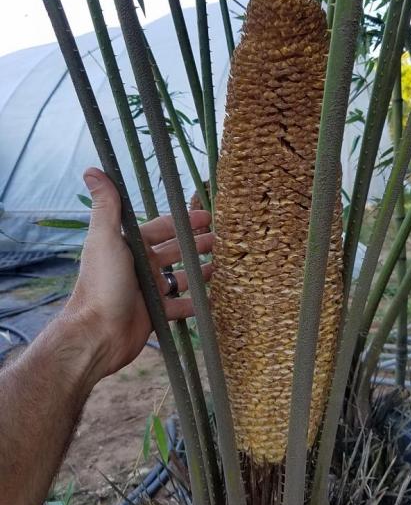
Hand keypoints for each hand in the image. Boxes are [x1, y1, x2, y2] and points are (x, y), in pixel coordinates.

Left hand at [64, 167, 212, 383]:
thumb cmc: (101, 284)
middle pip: (176, 251)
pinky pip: (182, 306)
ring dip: (201, 271)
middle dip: (199, 245)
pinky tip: (215, 298)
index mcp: (131, 247)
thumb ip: (106, 206)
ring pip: (182, 277)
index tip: (209, 216)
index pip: (163, 228)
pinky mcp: (157, 314)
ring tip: (225, 266)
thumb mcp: (105, 239)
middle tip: (224, 240)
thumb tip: (93, 170)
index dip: (185, 221)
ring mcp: (149, 291)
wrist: (97, 334)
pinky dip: (198, 303)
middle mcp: (141, 266)